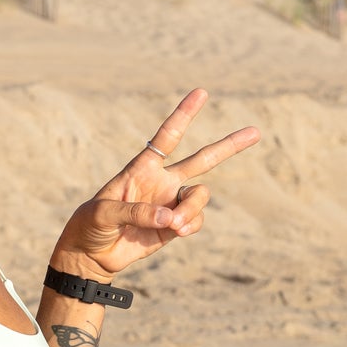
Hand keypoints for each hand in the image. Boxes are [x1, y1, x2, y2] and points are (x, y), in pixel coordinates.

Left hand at [52, 89, 258, 278]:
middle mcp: (162, 181)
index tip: (201, 93)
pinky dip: (190, 225)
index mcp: (143, 168)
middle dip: (229, 146)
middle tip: (256, 132)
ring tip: (174, 226)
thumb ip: (137, 213)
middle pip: (202, 159)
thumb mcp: (104, 213)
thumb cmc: (90, 225)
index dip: (184, 114)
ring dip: (191, 210)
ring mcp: (171, 203)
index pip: (168, 137)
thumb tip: (170, 219)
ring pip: (200, 197)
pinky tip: (175, 231)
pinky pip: (195, 221)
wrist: (92, 254)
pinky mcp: (175, 226)